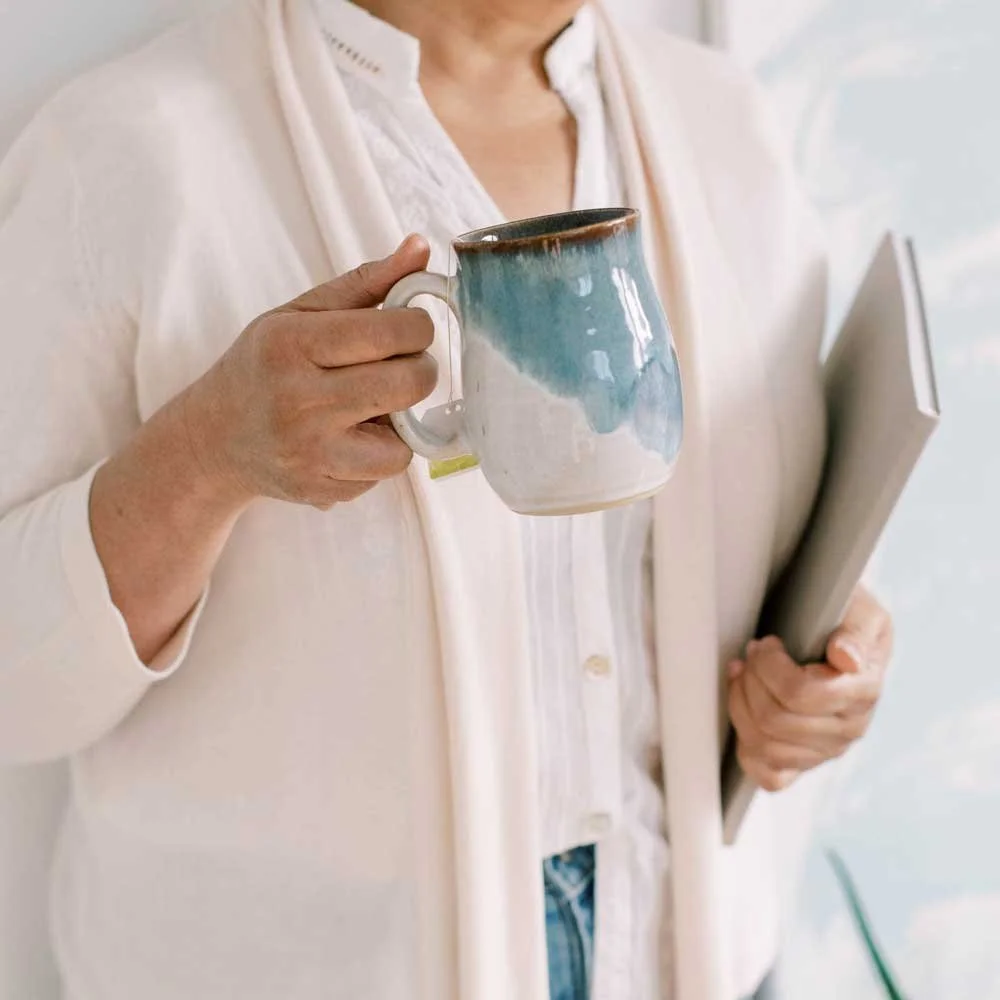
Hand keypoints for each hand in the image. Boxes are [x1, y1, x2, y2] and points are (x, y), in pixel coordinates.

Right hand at [185, 234, 436, 508]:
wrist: (215, 439)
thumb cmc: (265, 365)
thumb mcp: (300, 313)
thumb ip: (366, 282)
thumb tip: (422, 247)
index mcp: (291, 344)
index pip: (391, 332)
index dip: (418, 327)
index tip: (409, 328)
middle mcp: (297, 401)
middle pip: (408, 385)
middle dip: (420, 370)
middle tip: (401, 365)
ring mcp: (309, 453)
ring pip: (404, 444)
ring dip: (401, 424)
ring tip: (371, 408)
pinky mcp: (321, 490)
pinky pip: (384, 474)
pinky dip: (378, 455)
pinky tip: (349, 438)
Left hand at [726, 586, 892, 791]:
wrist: (842, 634)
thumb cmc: (845, 618)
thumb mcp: (860, 610)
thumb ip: (855, 632)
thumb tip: (846, 658)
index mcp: (863, 692)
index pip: (798, 694)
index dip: (768, 665)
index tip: (768, 642)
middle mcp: (849, 728)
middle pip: (773, 720)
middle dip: (751, 679)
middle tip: (751, 654)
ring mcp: (827, 750)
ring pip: (763, 745)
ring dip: (741, 703)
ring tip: (744, 674)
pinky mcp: (805, 763)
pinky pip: (770, 777)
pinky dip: (747, 747)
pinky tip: (747, 712)